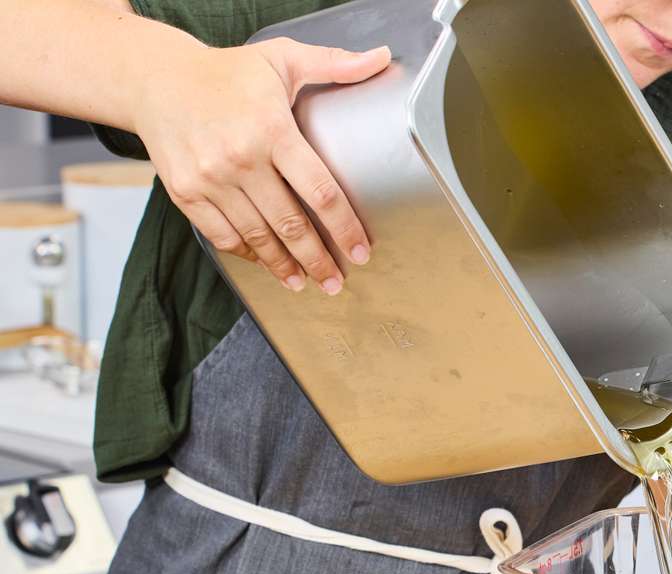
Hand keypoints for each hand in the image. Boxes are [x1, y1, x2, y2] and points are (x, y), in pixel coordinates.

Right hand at [133, 38, 390, 293]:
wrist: (155, 79)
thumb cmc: (226, 72)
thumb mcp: (281, 58)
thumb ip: (334, 62)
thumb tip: (382, 58)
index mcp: (271, 129)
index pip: (319, 191)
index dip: (344, 228)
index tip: (360, 251)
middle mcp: (239, 158)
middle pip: (290, 224)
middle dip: (318, 259)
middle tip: (337, 281)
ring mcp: (210, 179)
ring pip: (258, 237)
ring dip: (285, 266)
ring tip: (307, 282)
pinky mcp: (186, 193)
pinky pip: (224, 236)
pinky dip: (248, 255)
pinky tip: (268, 264)